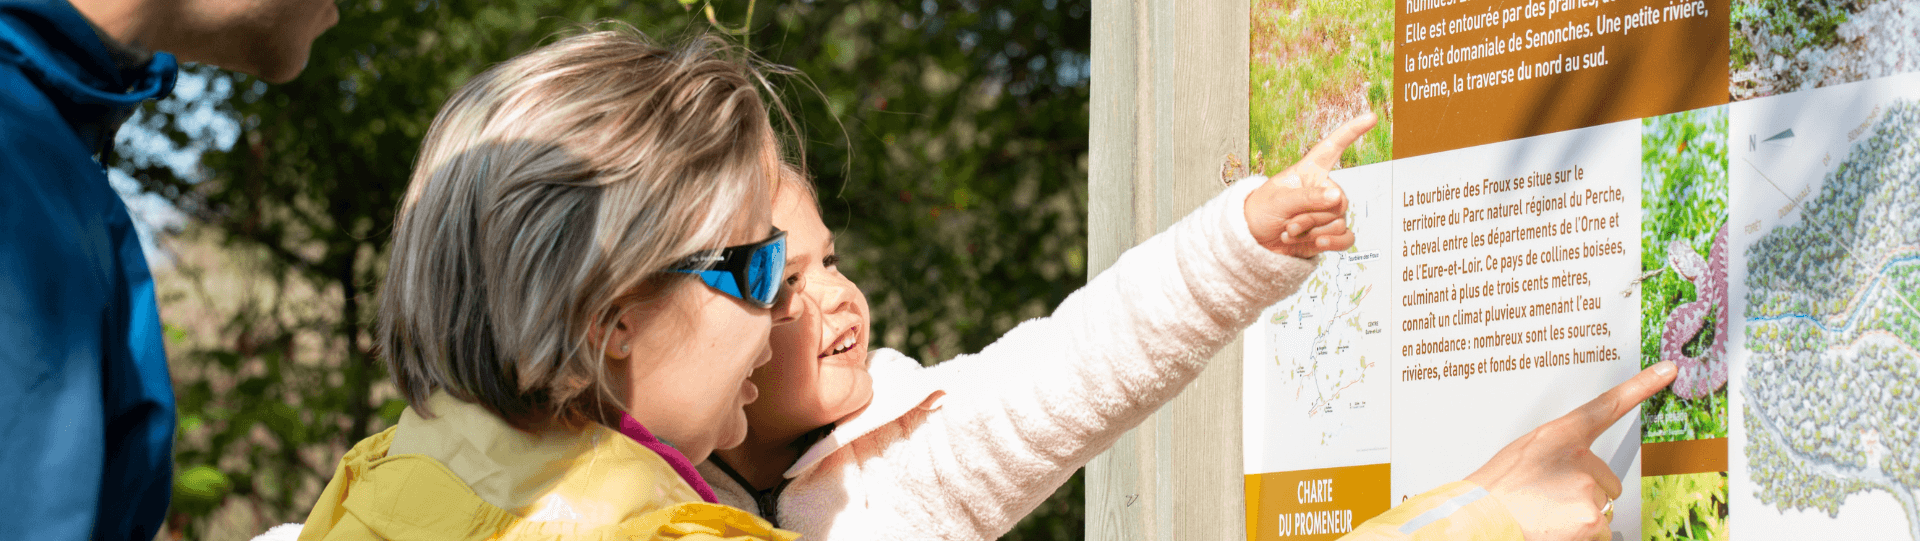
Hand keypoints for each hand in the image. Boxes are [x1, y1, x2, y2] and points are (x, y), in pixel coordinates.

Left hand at [1244, 112, 1376, 258]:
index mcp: (1309, 171)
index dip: (1351, 131)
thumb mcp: (1278, 200)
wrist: (1253, 242)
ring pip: (1339, 223)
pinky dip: (1334, 244)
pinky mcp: (1329, 234)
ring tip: (1288, 232)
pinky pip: (1346, 239)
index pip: (1333, 147)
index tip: (1371, 116)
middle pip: (1339, 202)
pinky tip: (1319, 244)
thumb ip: (1308, 198)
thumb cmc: (1260, 213)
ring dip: (1312, 232)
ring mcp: (1326, 213)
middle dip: (1312, 217)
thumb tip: (1338, 198)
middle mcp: (1322, 190)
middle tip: (1288, 223)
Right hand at [1466, 361, 1677, 540]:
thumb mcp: (1523, 458)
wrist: (1481, 519)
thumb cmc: (1496, 491)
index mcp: (1560, 436)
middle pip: (1605, 481)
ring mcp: (1587, 489)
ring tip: (1546, 515)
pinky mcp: (1590, 519)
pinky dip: (1580, 536)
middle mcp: (1580, 458)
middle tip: (1550, 500)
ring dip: (1580, 516)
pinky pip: (1599, 531)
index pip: (1607, 405)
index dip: (1641, 386)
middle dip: (1585, 494)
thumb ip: (1556, 458)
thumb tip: (1570, 476)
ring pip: (1601, 507)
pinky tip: (1554, 530)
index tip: (1667, 371)